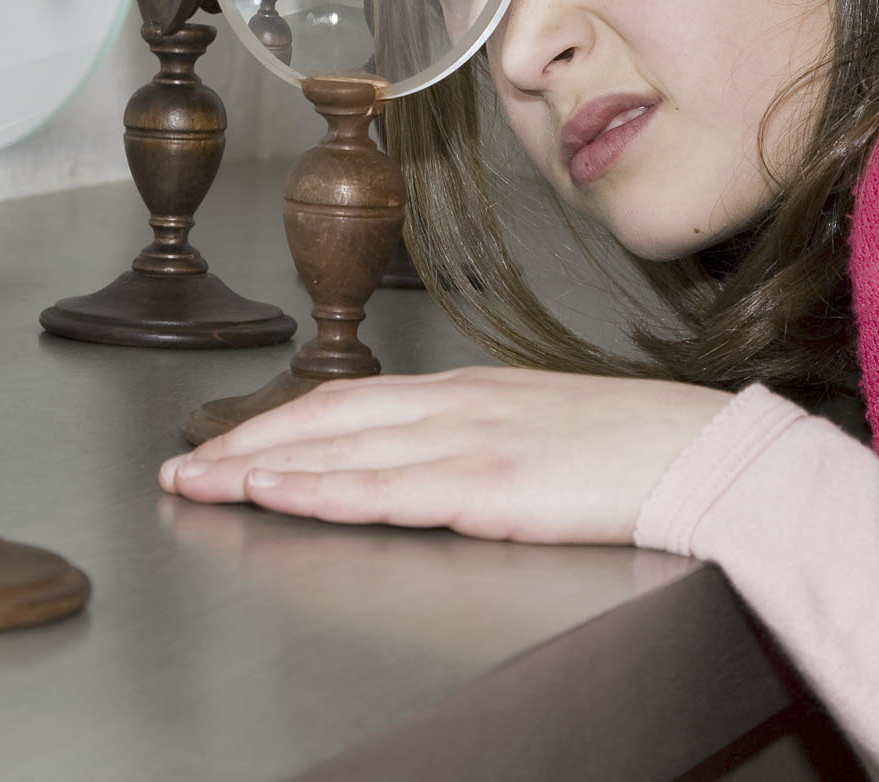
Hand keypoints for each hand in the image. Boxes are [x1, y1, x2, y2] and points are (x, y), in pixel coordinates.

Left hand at [158, 366, 732, 544]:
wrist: (699, 452)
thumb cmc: (628, 445)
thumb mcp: (533, 424)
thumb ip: (470, 435)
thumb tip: (419, 454)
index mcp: (464, 390)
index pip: (345, 401)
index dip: (275, 422)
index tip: (221, 443)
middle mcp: (452, 404)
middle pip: (322, 417)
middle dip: (242, 442)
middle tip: (180, 468)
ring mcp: (467, 441)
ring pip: (336, 449)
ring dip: (256, 466)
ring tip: (196, 483)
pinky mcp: (487, 484)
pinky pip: (382, 488)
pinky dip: (316, 488)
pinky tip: (271, 489)